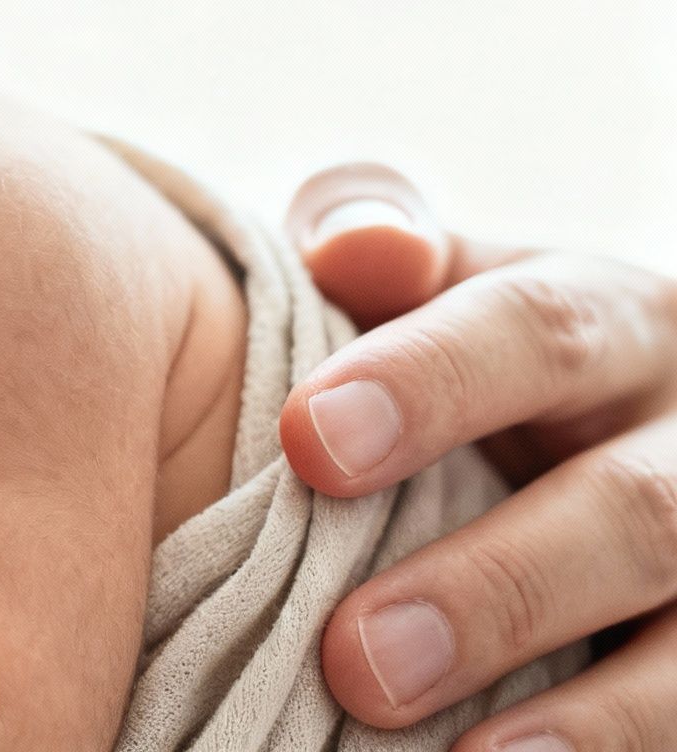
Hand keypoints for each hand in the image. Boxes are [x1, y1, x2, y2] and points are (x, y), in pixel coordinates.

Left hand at [281, 164, 676, 750]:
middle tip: (356, 659)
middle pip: (634, 509)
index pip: (536, 331)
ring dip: (588, 716)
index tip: (308, 442)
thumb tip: (351, 244)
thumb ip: (382, 239)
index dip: (424, 382)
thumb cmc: (464, 359)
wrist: (591, 437)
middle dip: (496, 589)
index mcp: (617, 319)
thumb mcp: (444, 286)